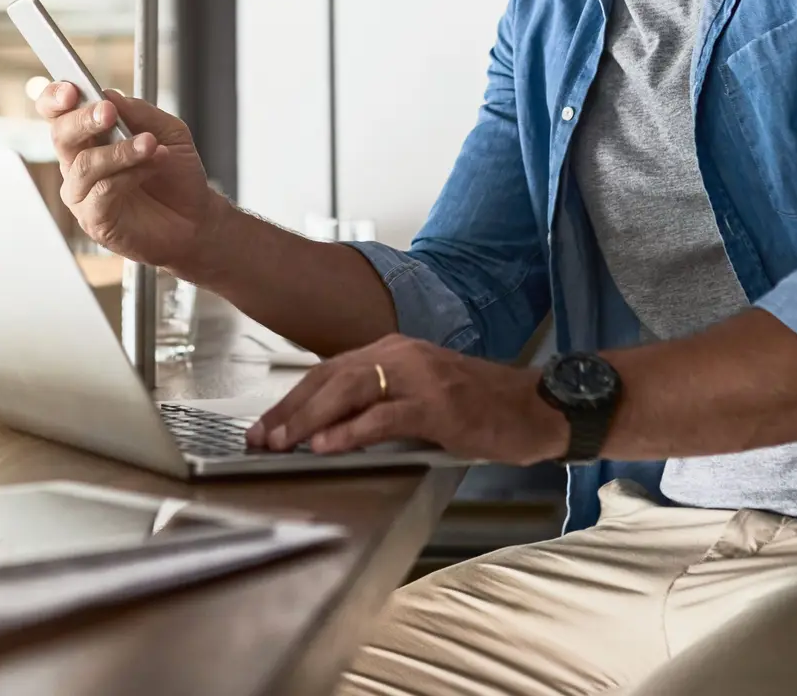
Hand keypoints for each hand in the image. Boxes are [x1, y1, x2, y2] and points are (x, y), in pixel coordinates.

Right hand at [37, 83, 225, 272]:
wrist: (196, 218)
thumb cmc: (176, 175)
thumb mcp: (168, 131)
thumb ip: (139, 112)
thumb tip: (109, 95)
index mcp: (90, 136)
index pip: (57, 112)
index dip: (55, 98)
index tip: (71, 90)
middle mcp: (79, 162)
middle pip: (61, 134)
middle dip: (84, 119)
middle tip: (110, 112)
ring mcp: (83, 192)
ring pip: (84, 164)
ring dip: (119, 150)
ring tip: (151, 145)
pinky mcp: (93, 219)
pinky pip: (101, 191)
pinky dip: (129, 175)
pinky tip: (150, 168)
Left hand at [245, 334, 569, 463]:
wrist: (536, 407)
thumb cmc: (480, 407)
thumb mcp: (421, 395)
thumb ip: (379, 401)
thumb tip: (328, 428)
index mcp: (393, 350)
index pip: (328, 372)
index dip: (291, 400)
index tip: (263, 426)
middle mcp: (401, 354)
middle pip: (329, 378)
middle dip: (289, 411)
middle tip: (259, 439)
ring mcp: (420, 377)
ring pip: (349, 391)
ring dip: (309, 419)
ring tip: (282, 442)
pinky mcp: (438, 405)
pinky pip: (384, 417)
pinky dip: (351, 432)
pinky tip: (327, 446)